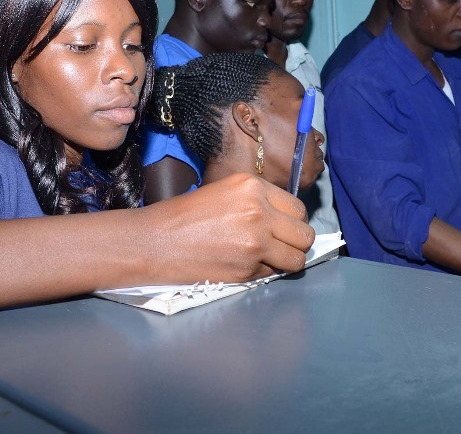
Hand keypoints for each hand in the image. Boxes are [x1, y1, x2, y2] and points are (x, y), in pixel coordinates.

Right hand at [142, 173, 314, 283]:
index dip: (292, 222)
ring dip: (287, 261)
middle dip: (296, 243)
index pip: (298, 209)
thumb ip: (257, 202)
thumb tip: (285, 222)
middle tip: (280, 246)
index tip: (283, 229)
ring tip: (268, 259)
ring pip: (297, 258)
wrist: (155, 242)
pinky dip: (265, 273)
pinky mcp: (247, 268)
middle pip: (304, 234)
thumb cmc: (183, 216)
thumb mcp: (225, 192)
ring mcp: (256, 242)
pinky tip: (244, 265)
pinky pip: (273, 273)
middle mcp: (259, 211)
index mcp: (253, 187)